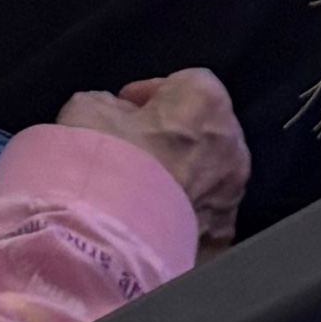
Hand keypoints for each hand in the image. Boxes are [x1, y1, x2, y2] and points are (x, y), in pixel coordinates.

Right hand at [54, 71, 246, 246]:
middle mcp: (232, 147)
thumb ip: (112, 106)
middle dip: (173, 137)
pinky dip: (183, 217)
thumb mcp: (89, 108)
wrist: (110, 235)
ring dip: (182, 178)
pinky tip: (151, 222)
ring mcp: (231, 197)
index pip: (184, 84)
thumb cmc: (104, 160)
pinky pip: (203, 218)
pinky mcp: (221, 237)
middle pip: (203, 132)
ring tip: (141, 190)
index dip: (151, 95)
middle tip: (134, 148)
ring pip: (208, 177)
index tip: (125, 108)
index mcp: (206, 103)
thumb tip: (116, 116)